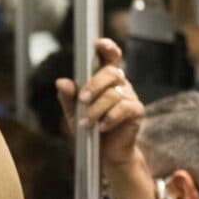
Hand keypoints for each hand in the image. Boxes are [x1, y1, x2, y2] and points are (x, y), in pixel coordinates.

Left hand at [55, 40, 144, 168]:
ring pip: (114, 94)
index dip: (107, 47)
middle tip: (82, 100)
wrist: (105, 154)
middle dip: (94, 85)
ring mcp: (130, 97)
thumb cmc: (89, 128)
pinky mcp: (137, 111)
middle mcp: (120, 84)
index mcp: (105, 78)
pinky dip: (109, 118)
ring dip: (97, 109)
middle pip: (111, 72)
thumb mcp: (73, 112)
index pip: (110, 56)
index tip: (98, 44)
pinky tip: (101, 127)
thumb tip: (61, 82)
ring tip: (87, 123)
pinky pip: (124, 108)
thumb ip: (68, 97)